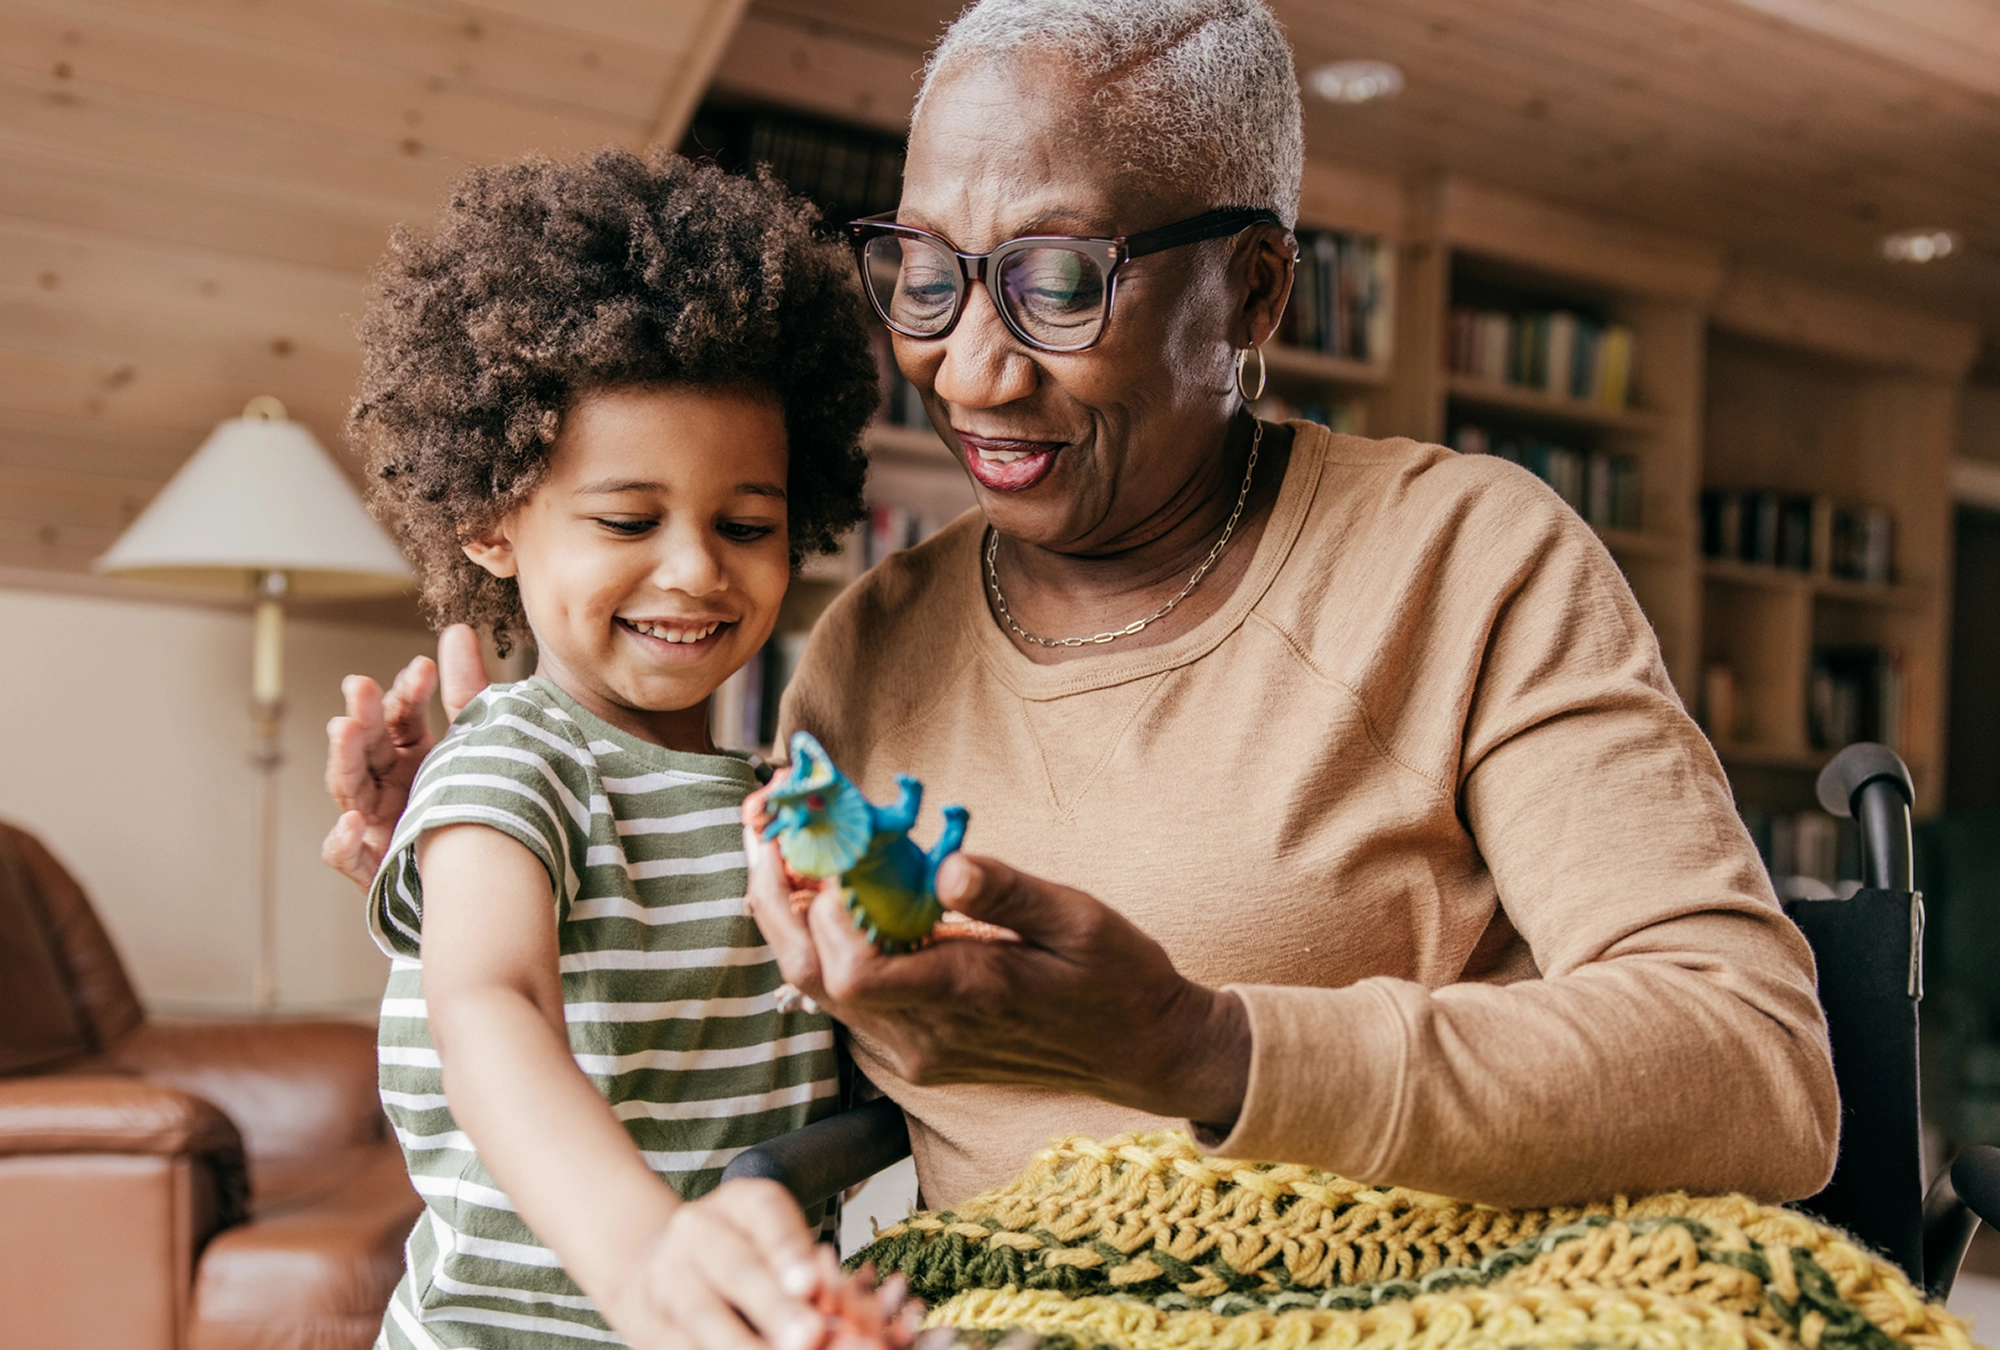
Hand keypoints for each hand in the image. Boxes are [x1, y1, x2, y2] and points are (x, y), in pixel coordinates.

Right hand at [320, 623, 490, 885]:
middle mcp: (392, 790)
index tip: (421, 668)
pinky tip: (353, 824)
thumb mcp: (479, 746)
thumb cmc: (485, 812)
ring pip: (350, 791)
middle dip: (362, 717)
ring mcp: (379, 829)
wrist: (501, 888)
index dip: (404, 694)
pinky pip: (349, 858)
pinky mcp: (377, 872)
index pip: (399, 720)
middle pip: (366, 749)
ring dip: (344, 759)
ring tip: (346, 728)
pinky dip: (344, 843)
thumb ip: (466, 692)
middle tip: (363, 687)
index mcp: (415, 759)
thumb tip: (456, 629)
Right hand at [599, 1179, 849, 1349]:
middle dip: (774, 1306)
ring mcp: (665, 1274)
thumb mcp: (775, 1245)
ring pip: (702, 1312)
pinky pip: (680, 1343)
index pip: (765, 1211)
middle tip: (809, 1335)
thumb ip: (807, 1269)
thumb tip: (829, 1301)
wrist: (658, 1267)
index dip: (788, 1248)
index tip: (809, 1285)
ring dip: (741, 1342)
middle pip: (736, 1266)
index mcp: (738, 1202)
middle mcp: (696, 1229)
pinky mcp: (647, 1319)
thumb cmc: (740, 1255)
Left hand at [743, 829, 1251, 1128]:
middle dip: (775, 902)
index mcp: (964, 997)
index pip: (852, 972)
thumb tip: (948, 864)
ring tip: (786, 847)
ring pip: (820, 989)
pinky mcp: (917, 1050)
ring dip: (792, 919)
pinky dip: (823, 943)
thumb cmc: (1116, 978)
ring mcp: (916, 1050)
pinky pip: (847, 998)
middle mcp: (925, 1036)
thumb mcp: (1079, 919)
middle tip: (765, 829)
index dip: (819, 912)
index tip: (823, 850)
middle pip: (812, 979)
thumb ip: (1008, 893)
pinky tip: (829, 893)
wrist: (1141, 1050)